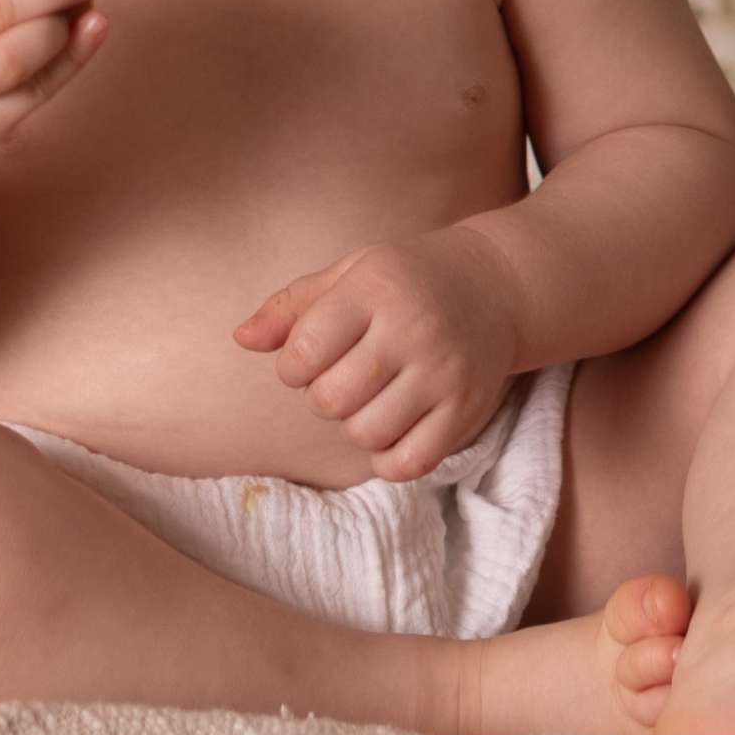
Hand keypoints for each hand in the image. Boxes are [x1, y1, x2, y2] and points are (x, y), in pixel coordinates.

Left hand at [231, 229, 519, 478]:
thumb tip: (240, 339)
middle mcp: (411, 330)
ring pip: (368, 433)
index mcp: (375, 289)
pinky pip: (412, 461)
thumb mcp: (350, 273)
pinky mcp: (466, 408)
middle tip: (342, 378)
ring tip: (369, 399)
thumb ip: (291, 306)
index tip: (308, 357)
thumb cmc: (406, 279)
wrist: (495, 285)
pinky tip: (390, 432)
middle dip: (323, 397)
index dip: (292, 365)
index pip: (304, 350)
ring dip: (355, 425)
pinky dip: (389, 458)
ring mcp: (443, 372)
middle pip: (331, 399)